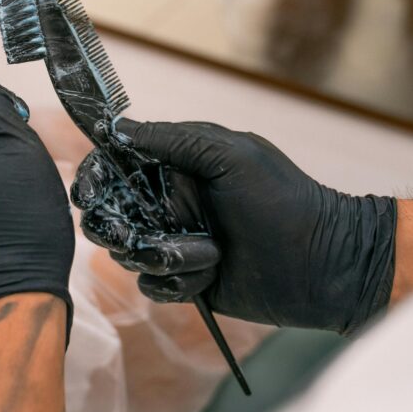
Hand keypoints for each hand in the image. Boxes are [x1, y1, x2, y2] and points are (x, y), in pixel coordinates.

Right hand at [73, 120, 396, 334]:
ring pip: (128, 254)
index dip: (93, 179)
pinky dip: (178, 282)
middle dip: (121, 227)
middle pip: (108, 215)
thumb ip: (172, 139)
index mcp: (175, 168)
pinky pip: (152, 284)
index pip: (114, 168)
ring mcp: (174, 242)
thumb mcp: (231, 155)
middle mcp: (168, 204)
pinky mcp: (184, 279)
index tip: (89, 193)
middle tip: (147, 233)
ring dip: (163, 255)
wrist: (323, 264)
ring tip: (208, 253)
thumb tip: (118, 127)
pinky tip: (211, 274)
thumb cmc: (283, 200)